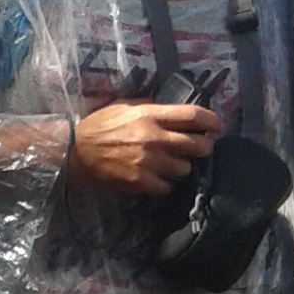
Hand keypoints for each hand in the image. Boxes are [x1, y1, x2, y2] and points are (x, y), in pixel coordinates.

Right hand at [67, 103, 221, 199]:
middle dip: (203, 147)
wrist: (76, 152)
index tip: (217, 126)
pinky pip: (167, 186)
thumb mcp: (124, 106)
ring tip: (171, 164)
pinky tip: (156, 178)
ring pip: (185, 168)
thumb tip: (171, 109)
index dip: (211, 120)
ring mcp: (149, 162)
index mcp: (150, 115)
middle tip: (201, 148)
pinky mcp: (142, 182)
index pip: (192, 115)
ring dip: (181, 167)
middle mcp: (154, 137)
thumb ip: (149, 107)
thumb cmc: (99, 126)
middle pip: (197, 144)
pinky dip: (165, 184)